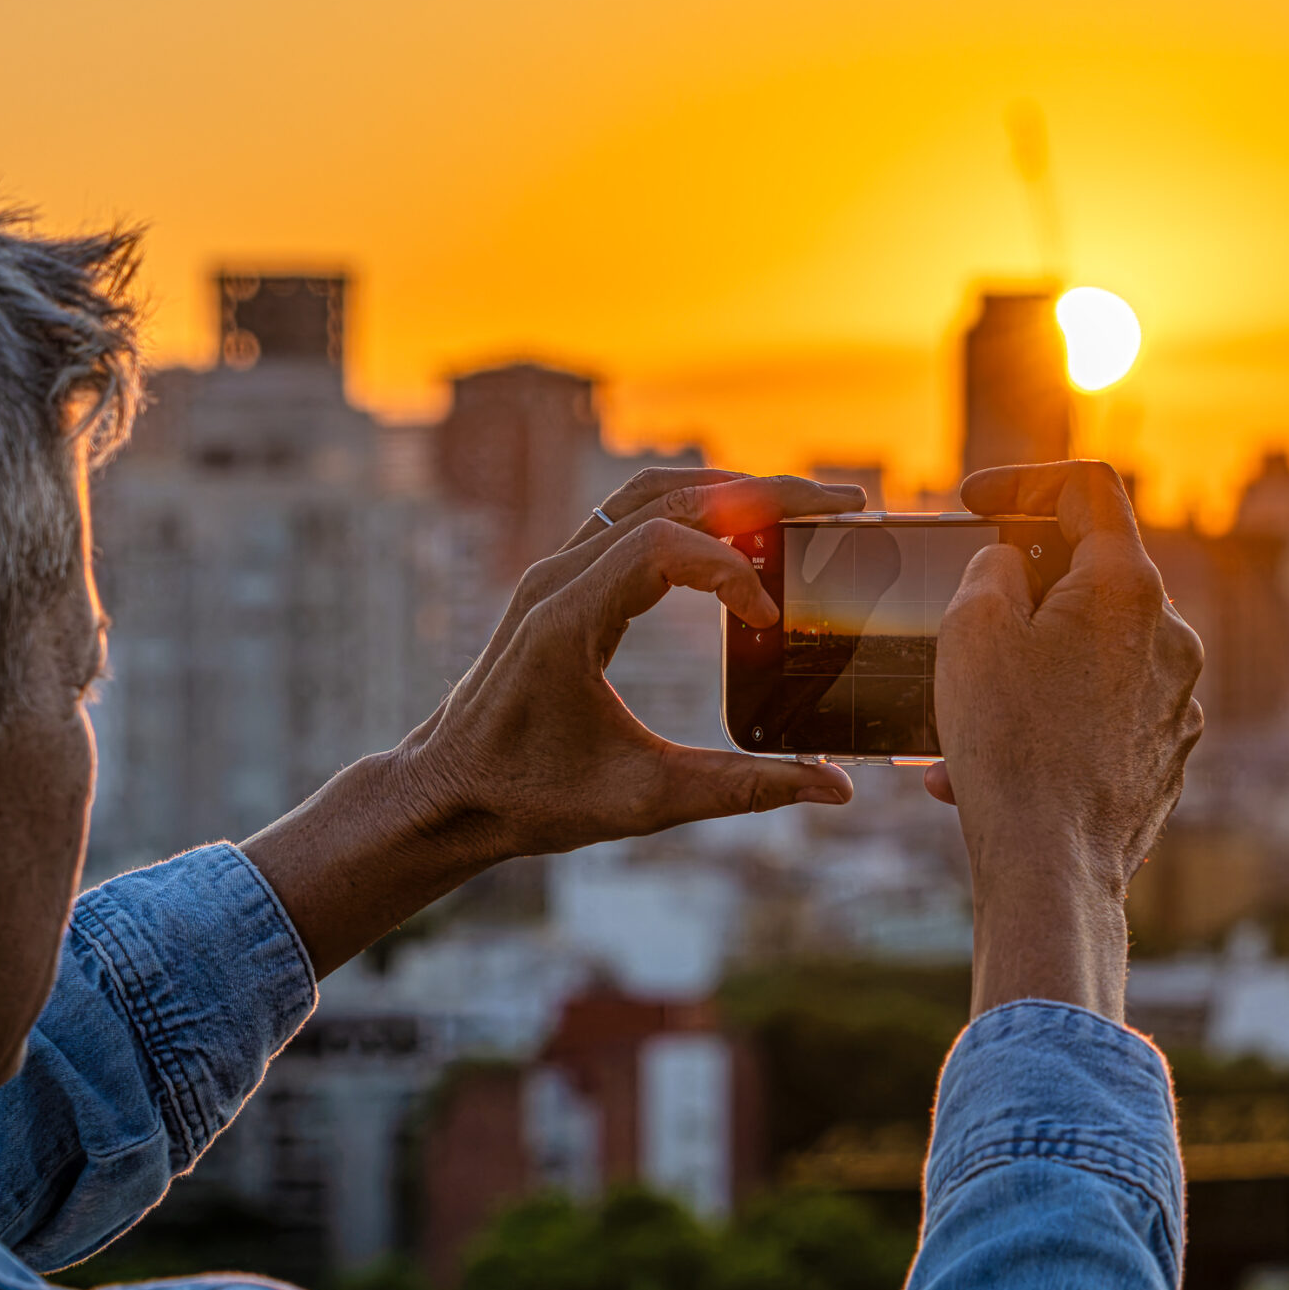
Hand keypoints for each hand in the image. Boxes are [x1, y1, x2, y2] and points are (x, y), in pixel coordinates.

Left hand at [243, 468, 863, 972]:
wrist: (446, 796)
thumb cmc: (531, 799)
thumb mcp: (645, 800)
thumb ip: (744, 789)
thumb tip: (835, 785)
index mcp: (567, 618)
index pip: (664, 547)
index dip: (732, 571)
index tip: (771, 622)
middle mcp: (557, 577)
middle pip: (669, 497)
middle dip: (762, 494)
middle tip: (842, 503)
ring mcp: (556, 571)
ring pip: (650, 494)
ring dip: (730, 489)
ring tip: (804, 503)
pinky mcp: (562, 582)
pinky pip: (633, 517)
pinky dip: (695, 510)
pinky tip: (744, 531)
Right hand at [925, 461, 1205, 1018]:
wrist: (1054, 870)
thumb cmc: (1009, 747)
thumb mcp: (970, 629)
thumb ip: (991, 569)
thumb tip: (1012, 563)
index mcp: (1128, 587)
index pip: (1087, 489)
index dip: (1024, 479)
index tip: (975, 503)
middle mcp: (1171, 634)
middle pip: (1090, 576)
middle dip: (1020, 592)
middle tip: (962, 623)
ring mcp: (1177, 697)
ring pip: (1092, 651)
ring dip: (1028, 665)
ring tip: (966, 714)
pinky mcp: (1167, 752)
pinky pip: (1105, 710)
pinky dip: (1052, 717)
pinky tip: (996, 761)